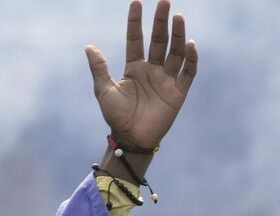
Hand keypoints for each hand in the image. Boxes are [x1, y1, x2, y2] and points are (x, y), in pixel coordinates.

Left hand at [84, 0, 197, 150]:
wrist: (131, 138)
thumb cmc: (116, 116)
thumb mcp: (104, 90)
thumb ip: (99, 68)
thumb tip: (88, 46)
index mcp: (134, 67)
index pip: (136, 39)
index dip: (136, 22)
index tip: (137, 2)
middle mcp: (152, 70)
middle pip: (159, 40)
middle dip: (161, 21)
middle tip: (164, 1)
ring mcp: (166, 79)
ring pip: (175, 52)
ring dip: (178, 35)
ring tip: (178, 17)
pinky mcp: (178, 92)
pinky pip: (188, 72)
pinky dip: (191, 59)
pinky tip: (190, 44)